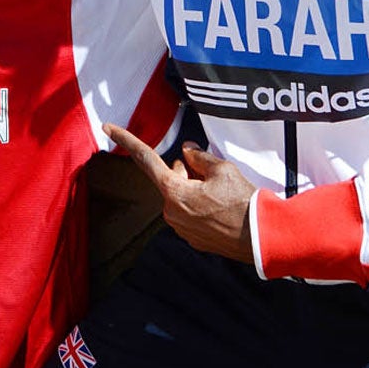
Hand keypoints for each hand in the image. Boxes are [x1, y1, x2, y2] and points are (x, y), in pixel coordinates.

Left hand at [102, 125, 255, 265]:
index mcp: (174, 192)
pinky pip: (191, 215)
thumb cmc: (242, 201)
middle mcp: (171, 212)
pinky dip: (202, 207)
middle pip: (171, 179)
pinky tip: (223, 210)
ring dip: (195, 190)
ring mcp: (181, 229)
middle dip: (187, 172)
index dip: (127, 140)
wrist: (260, 238)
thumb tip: (188, 151)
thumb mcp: (223, 169)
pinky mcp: (193, 240)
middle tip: (212, 175)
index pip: (146, 159)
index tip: (108, 127)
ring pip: (182, 198)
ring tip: (223, 195)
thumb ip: (199, 157)